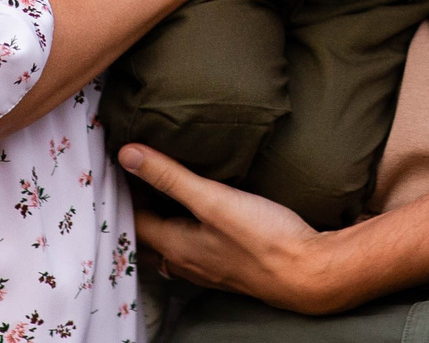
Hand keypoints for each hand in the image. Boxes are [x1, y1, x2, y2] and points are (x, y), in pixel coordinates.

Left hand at [122, 144, 355, 311]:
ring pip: (171, 244)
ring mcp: (209, 268)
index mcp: (175, 246)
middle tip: (134, 176)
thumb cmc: (262, 239)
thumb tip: (127, 154)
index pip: (132, 220)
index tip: (119, 165)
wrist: (309, 273)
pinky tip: (201, 216)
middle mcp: (186, 262)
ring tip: (162, 191)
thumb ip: (170, 176)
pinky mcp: (230, 266)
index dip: (122, 193)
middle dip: (138, 209)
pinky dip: (186, 229)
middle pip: (149, 236)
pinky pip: (195, 248)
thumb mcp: (213, 199)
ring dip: (162, 221)